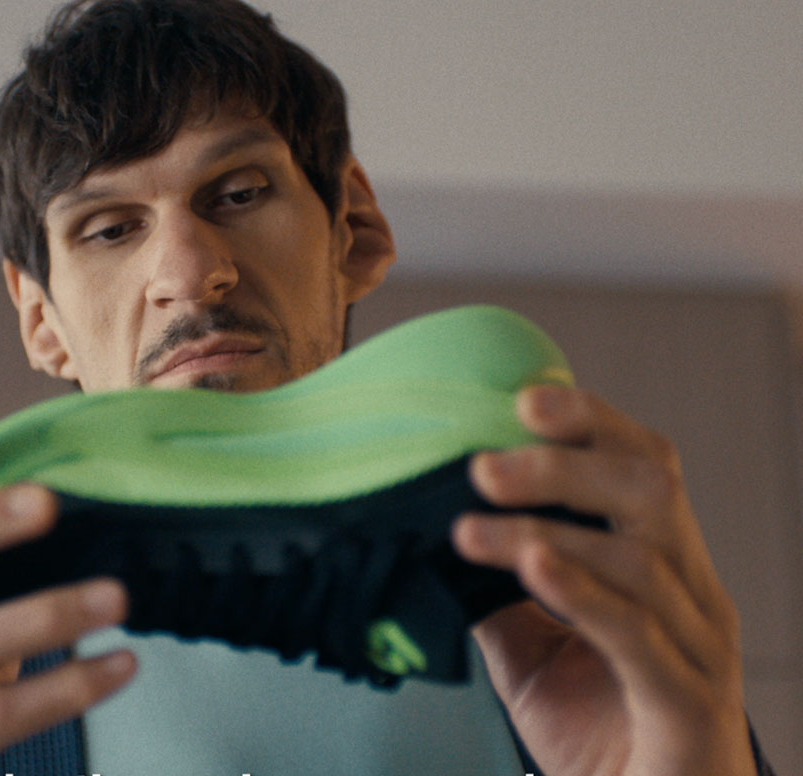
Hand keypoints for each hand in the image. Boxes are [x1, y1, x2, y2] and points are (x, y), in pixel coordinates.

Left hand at [452, 385, 755, 775]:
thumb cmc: (602, 733)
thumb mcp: (531, 654)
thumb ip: (495, 596)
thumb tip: (432, 539)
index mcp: (661, 568)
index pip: (643, 467)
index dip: (592, 423)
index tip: (522, 398)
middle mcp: (693, 596)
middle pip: (650, 492)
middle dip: (564, 466)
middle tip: (483, 466)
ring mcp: (699, 650)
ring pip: (638, 560)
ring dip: (545, 534)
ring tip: (471, 529)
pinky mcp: (687, 706)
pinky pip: (639, 637)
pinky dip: (583, 595)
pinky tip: (533, 567)